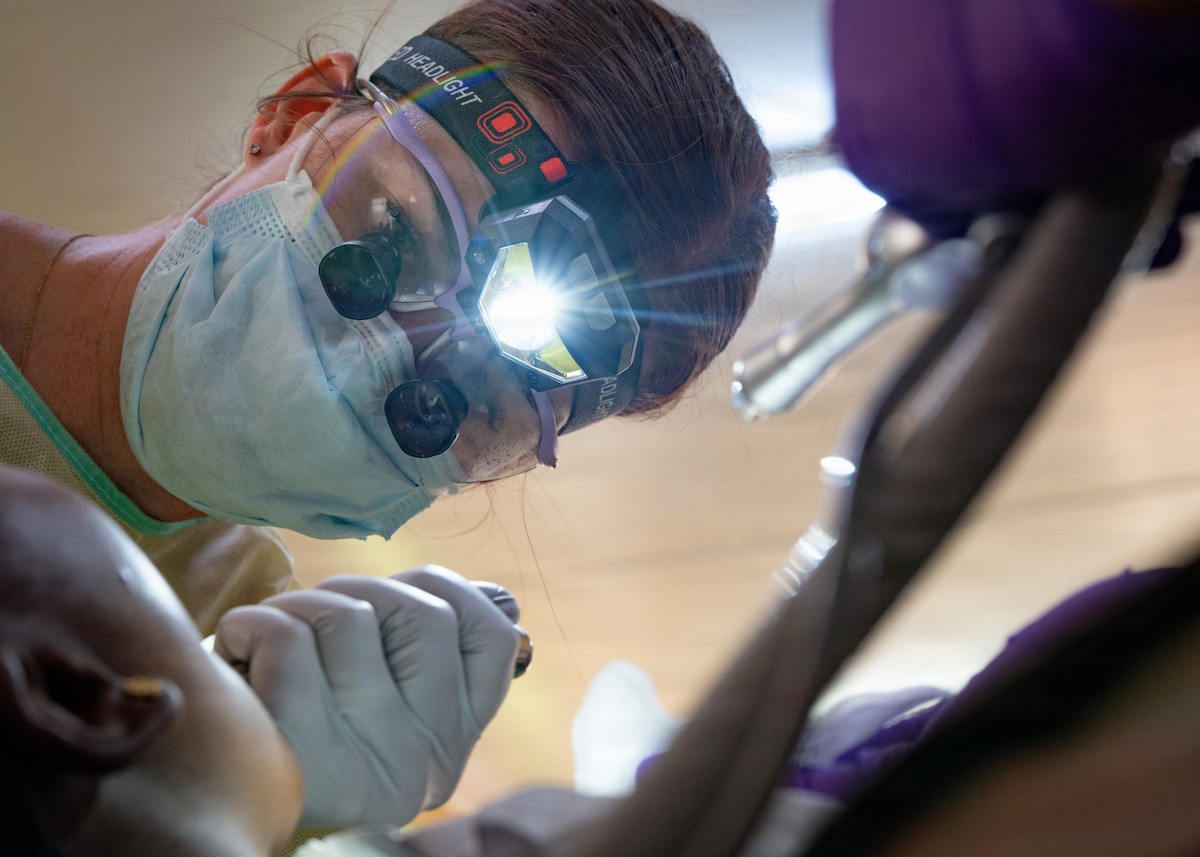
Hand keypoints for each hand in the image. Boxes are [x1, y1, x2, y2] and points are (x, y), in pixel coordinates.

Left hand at [214, 565, 521, 827]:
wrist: (218, 814)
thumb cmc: (296, 737)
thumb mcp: (380, 711)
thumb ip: (435, 660)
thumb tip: (500, 598)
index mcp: (449, 745)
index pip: (490, 640)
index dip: (451, 591)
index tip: (401, 595)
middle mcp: (426, 762)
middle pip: (424, 615)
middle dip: (361, 589)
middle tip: (318, 610)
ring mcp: (372, 764)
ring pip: (351, 617)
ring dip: (298, 604)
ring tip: (269, 635)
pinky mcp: (303, 759)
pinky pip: (288, 639)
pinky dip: (251, 626)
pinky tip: (238, 654)